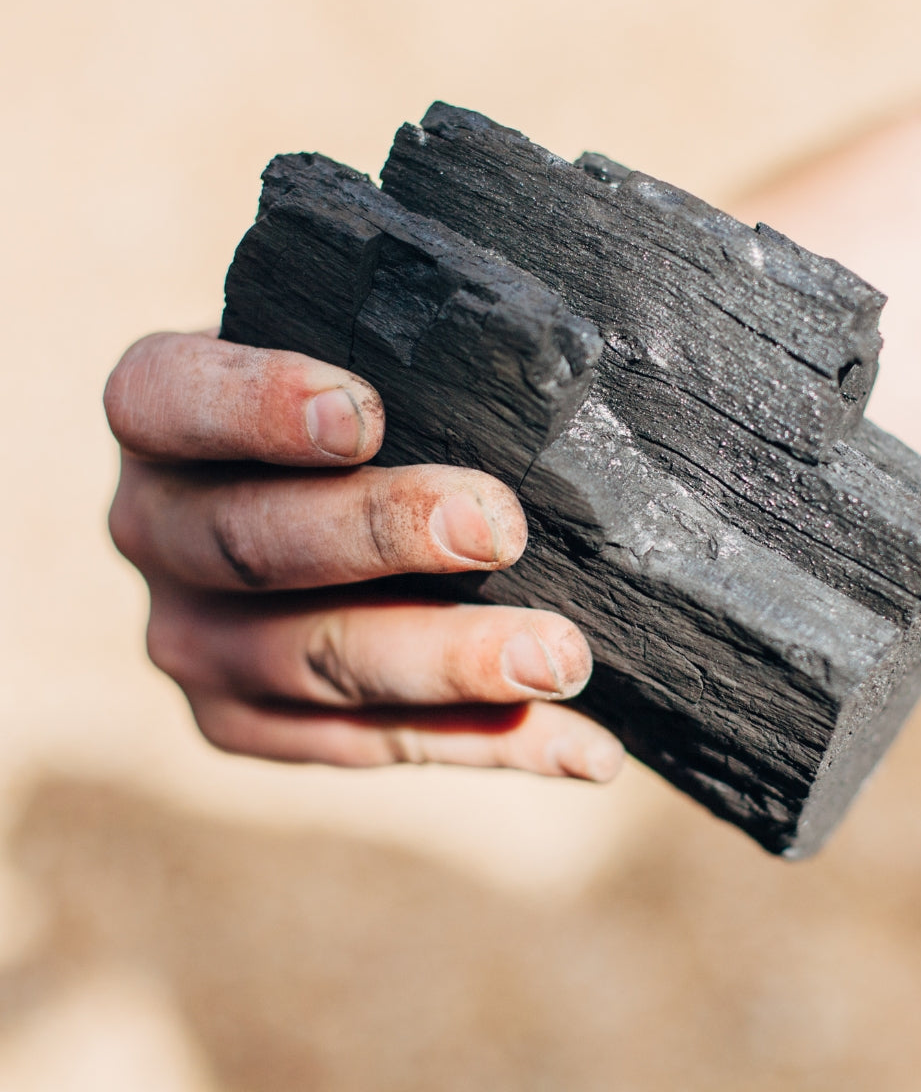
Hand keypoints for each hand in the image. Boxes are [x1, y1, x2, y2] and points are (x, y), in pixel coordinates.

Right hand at [103, 330, 623, 780]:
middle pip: (252, 543)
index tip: (361, 414)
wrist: (309, 501)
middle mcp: (156, 533)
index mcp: (158, 421)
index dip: (257, 407)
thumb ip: (400, 356)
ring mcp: (194, 641)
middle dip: (382, 537)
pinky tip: (585, 746)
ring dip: (449, 663)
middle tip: (498, 530)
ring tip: (559, 656)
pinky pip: (369, 744)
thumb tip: (539, 362)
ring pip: (317, 660)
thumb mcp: (349, 353)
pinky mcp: (247, 722)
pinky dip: (487, 741)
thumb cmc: (357, 403)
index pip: (171, 400)